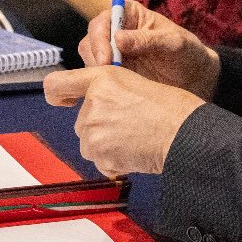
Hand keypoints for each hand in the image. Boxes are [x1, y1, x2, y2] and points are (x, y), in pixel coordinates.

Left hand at [43, 65, 204, 176]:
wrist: (185, 133)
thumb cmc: (172, 108)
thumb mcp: (136, 83)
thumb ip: (110, 91)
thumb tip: (96, 103)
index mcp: (102, 79)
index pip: (57, 84)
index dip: (58, 94)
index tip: (64, 101)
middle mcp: (92, 103)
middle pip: (81, 122)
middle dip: (100, 127)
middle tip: (130, 126)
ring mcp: (93, 130)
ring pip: (89, 144)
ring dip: (107, 146)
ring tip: (135, 140)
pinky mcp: (99, 154)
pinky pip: (100, 162)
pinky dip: (114, 162)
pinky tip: (135, 153)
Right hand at [79, 2, 219, 99]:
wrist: (196, 80)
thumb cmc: (188, 53)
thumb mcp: (173, 43)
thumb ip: (147, 39)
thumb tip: (118, 38)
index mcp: (129, 15)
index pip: (104, 20)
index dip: (100, 37)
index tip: (106, 58)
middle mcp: (116, 32)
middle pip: (91, 40)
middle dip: (95, 57)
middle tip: (108, 75)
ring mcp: (113, 55)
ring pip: (91, 61)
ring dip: (97, 73)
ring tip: (114, 86)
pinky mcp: (114, 74)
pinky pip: (98, 79)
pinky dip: (100, 86)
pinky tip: (113, 94)